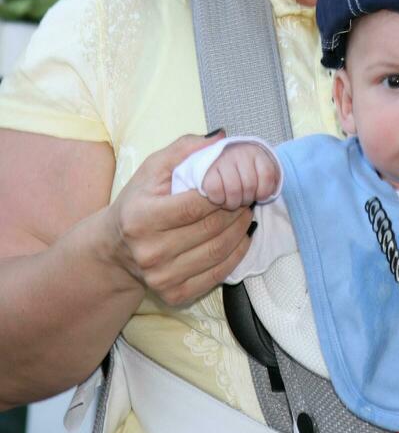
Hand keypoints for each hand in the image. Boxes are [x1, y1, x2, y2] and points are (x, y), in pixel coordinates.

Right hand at [105, 133, 253, 305]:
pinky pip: (217, 274)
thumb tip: (222, 137)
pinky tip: (242, 237)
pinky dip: (237, 254)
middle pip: (210, 228)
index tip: (237, 182)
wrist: (115, 248)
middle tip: (249, 195)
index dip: (223, 192)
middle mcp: (150, 251)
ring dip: (240, 230)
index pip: (195, 205)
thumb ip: (185, 148)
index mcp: (141, 218)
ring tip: (246, 213)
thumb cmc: (137, 201)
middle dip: (237, 209)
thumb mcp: (153, 168)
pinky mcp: (174, 295)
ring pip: (217, 251)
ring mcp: (162, 277)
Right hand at [202, 142, 279, 209]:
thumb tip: (271, 193)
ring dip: (233, 203)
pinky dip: (218, 199)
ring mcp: (222, 160)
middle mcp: (239, 152)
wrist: (214, 160)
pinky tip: (219, 198)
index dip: (264, 192)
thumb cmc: (240, 171)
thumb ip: (269, 179)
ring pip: (234, 190)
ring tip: (232, 201)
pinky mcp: (206, 170)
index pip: (268, 174)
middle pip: (250, 186)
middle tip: (242, 200)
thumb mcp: (259, 170)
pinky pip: (216, 191)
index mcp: (256, 152)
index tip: (258, 196)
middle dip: (247, 199)